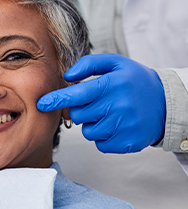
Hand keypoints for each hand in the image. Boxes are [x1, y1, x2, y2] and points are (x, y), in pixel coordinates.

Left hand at [37, 54, 165, 153]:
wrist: (166, 103)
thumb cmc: (134, 81)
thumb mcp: (115, 63)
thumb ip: (88, 64)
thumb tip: (67, 76)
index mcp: (112, 85)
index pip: (76, 94)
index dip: (56, 99)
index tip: (41, 104)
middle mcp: (118, 106)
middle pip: (78, 115)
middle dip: (81, 110)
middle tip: (97, 103)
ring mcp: (123, 126)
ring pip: (88, 131)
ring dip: (93, 124)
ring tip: (110, 113)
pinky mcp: (127, 143)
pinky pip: (100, 144)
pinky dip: (104, 136)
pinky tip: (117, 125)